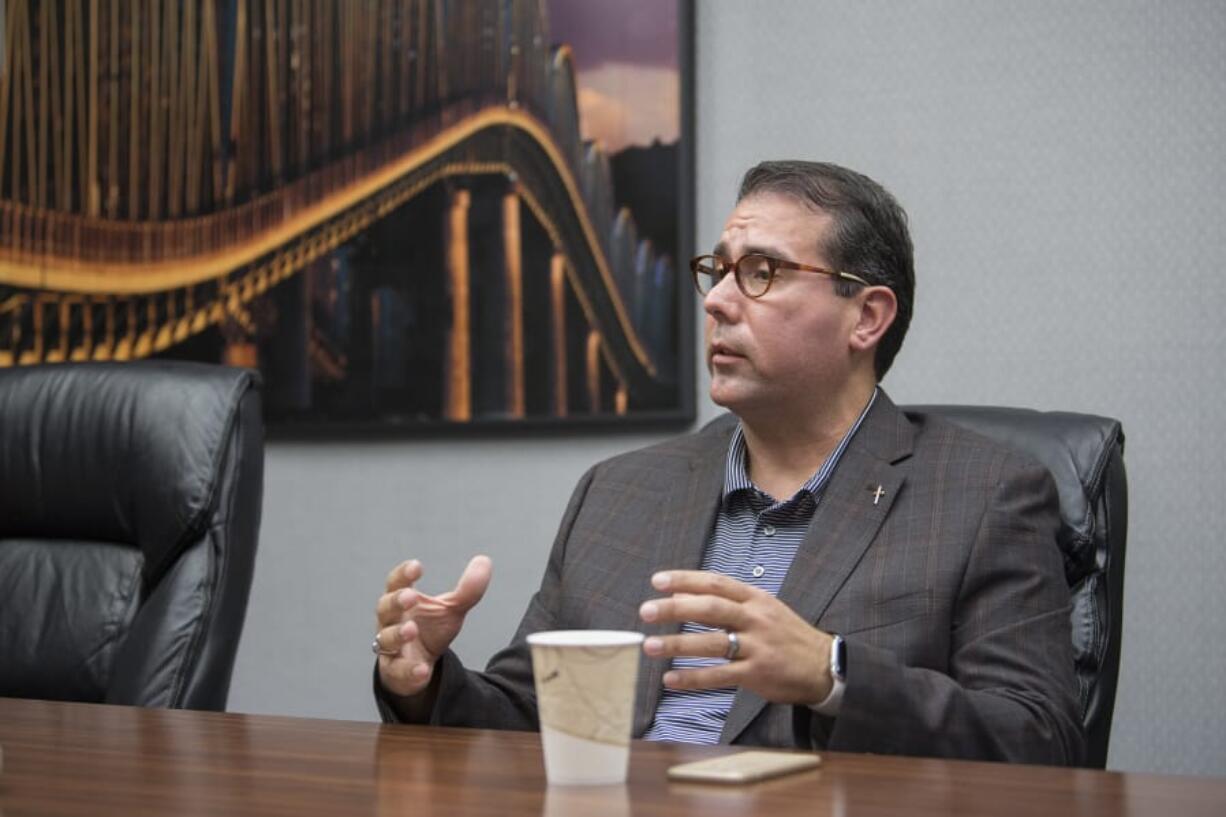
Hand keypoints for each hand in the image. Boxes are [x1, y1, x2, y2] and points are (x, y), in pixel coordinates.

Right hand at [374, 555, 491, 697]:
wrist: (420, 665)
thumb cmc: (430, 629)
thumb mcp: (450, 609)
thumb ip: (467, 589)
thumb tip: (485, 561)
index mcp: (402, 601)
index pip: (396, 583)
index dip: (403, 574)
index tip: (416, 566)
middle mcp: (391, 621)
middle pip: (385, 608)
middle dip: (396, 601)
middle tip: (410, 596)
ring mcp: (390, 647)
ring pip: (386, 639)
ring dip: (398, 634)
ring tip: (412, 629)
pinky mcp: (395, 671)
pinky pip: (398, 670)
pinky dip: (409, 669)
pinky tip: (422, 669)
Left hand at [639, 570, 833, 704]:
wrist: (824, 666)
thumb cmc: (786, 635)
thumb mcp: (763, 609)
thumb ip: (727, 602)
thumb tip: (683, 594)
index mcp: (755, 599)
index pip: (715, 583)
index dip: (685, 579)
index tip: (658, 581)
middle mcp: (755, 618)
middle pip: (710, 608)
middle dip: (675, 608)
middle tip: (646, 611)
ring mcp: (756, 647)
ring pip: (711, 642)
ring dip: (677, 643)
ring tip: (650, 646)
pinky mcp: (757, 674)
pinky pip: (719, 675)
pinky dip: (693, 677)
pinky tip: (671, 679)